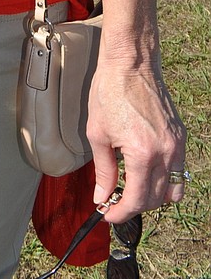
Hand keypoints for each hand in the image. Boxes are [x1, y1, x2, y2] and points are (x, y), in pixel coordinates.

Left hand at [86, 55, 186, 222]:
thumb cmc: (110, 92)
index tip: (108, 215)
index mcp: (142, 153)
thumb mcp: (98, 133)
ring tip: (130, 190)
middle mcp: (165, 152)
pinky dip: (164, 180)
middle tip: (114, 204)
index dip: (121, 213)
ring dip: (152, 197)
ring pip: (172, 190)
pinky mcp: (180, 137)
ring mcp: (176, 145)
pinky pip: (178, 171)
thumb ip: (103, 170)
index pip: (137, 199)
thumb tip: (102, 197)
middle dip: (133, 207)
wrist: (130, 64)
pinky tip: (144, 172)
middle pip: (155, 199)